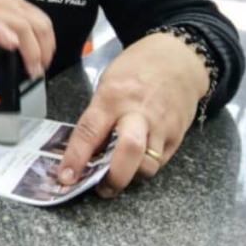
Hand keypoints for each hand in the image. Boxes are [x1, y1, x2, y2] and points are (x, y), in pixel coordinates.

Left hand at [57, 32, 208, 197]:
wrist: (179, 58)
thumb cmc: (138, 68)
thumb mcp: (109, 83)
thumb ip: (100, 115)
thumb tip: (88, 149)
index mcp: (113, 97)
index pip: (90, 131)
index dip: (76, 158)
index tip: (66, 177)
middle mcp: (139, 113)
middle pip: (128, 151)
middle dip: (113, 177)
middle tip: (101, 188)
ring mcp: (162, 126)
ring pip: (148, 165)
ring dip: (131, 177)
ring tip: (118, 176)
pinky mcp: (178, 135)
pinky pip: (161, 162)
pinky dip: (145, 167)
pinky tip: (136, 164)